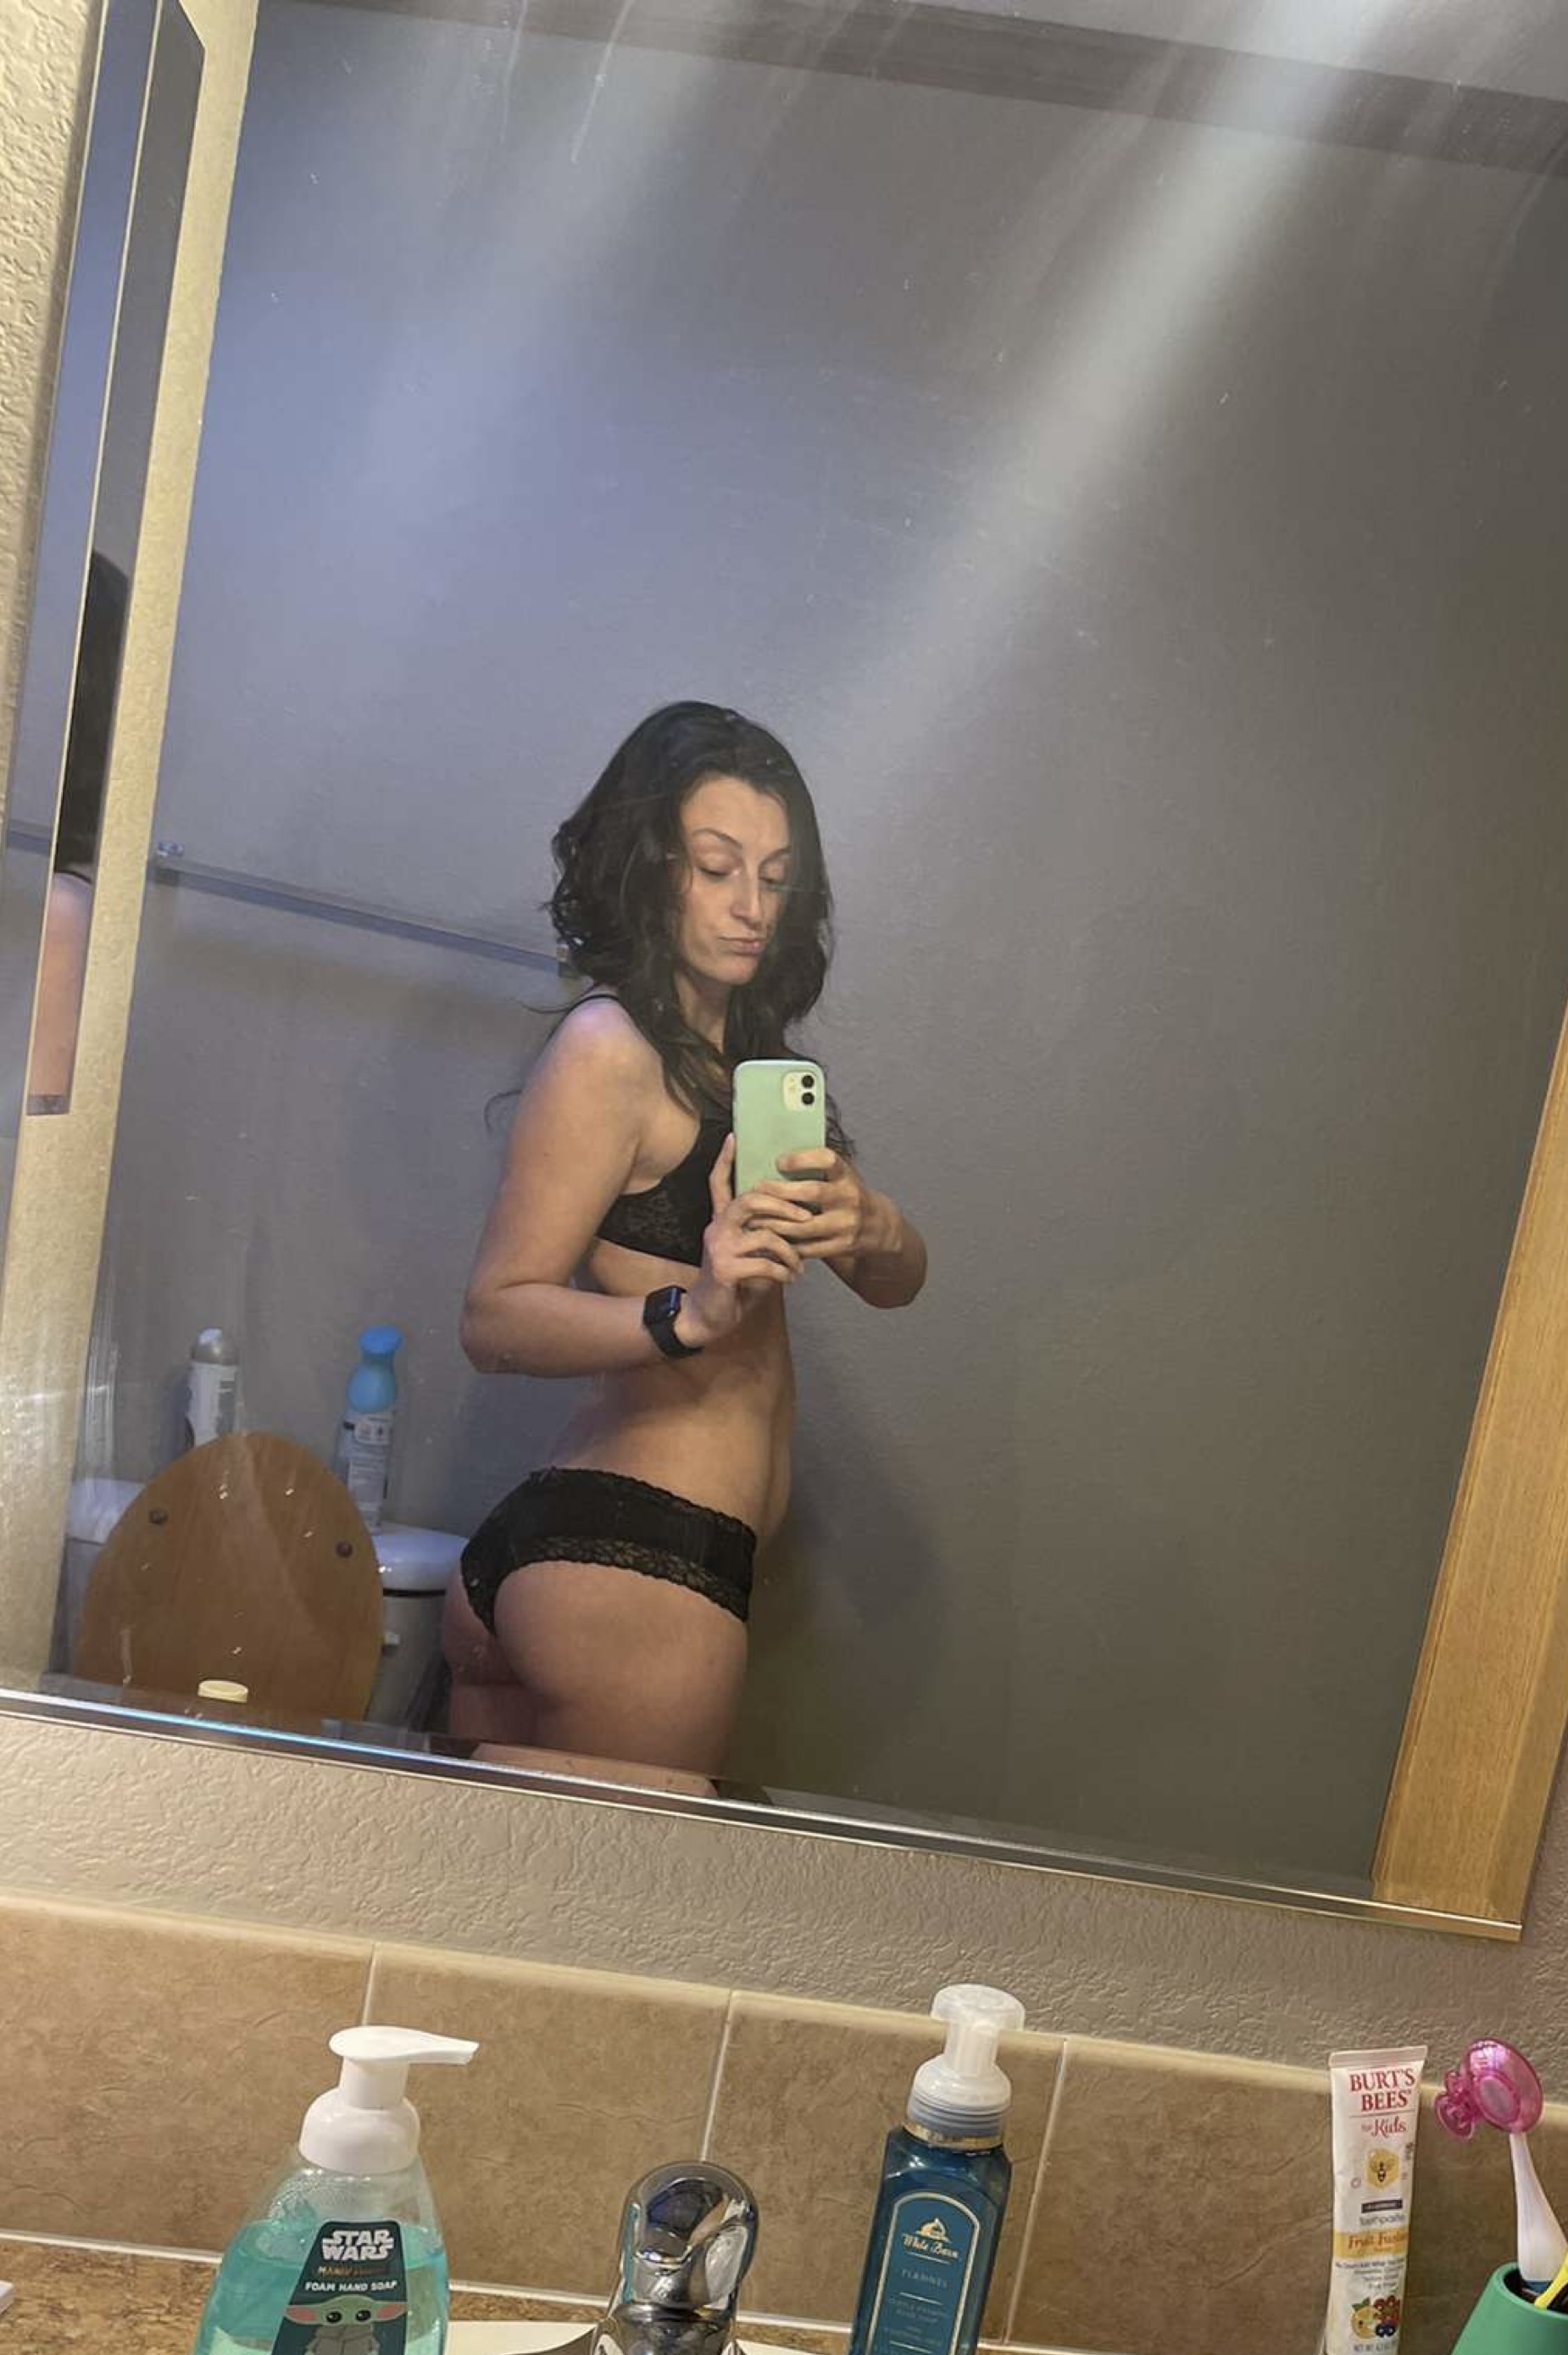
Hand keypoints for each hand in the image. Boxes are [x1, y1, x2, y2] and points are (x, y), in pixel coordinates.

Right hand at [678, 1136, 811, 1346]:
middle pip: (749, 1200)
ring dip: (791, 1251)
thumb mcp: (749, 1256)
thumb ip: (763, 1237)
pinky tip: (790, 1279)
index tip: (734, 1137)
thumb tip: (793, 1222)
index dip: (725, 1160)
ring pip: (765, 1234)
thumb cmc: (733, 1286)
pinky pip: (765, 1263)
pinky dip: (784, 1271)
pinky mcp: (724, 1270)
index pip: (719, 1183)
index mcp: (721, 1222)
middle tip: (807, 1218)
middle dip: (783, 1205)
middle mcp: (716, 1229)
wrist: (706, 1318)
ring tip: (801, 1265)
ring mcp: (718, 1249)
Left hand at [761, 1148, 875, 1262]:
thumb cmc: (847, 1195)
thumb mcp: (841, 1176)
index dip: (803, 1159)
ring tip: (754, 1218)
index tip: (779, 1161)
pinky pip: (808, 1248)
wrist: (878, 1227)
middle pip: (812, 1192)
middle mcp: (849, 1198)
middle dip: (780, 1191)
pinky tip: (770, 1238)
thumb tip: (774, 1160)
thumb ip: (817, 1170)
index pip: (828, 1160)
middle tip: (756, 1189)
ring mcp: (846, 1225)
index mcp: (847, 1176)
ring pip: (804, 1225)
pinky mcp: (842, 1246)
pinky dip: (786, 1243)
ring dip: (776, 1222)